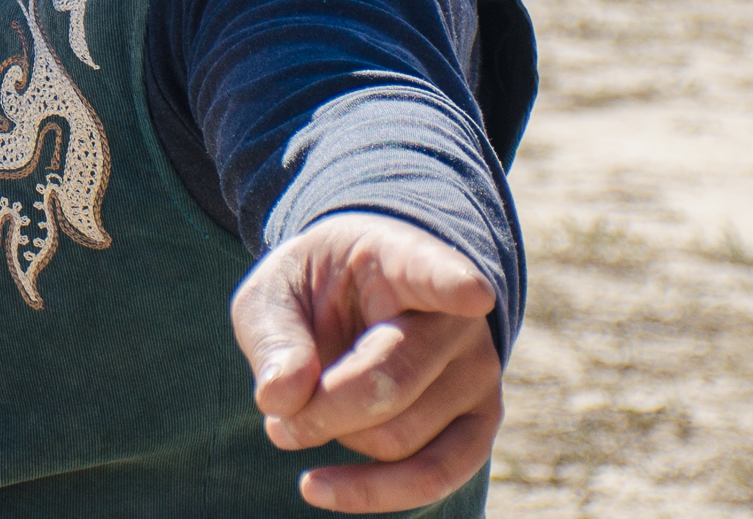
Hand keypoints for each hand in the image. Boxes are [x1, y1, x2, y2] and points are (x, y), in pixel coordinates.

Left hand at [231, 212, 502, 512]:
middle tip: (276, 411)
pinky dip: (371, 491)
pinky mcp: (479, 426)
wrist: (355, 309)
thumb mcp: (274, 293)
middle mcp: (459, 319)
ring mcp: (479, 374)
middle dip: (318, 410)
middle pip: (388, 384)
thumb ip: (273, 336)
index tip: (471, 293)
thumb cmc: (313, 294)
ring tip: (307, 413)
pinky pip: (433, 477)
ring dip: (335, 438)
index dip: (452, 283)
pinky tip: (317, 486)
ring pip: (398, 438)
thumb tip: (281, 400)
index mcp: (405, 261)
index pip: (435, 272)